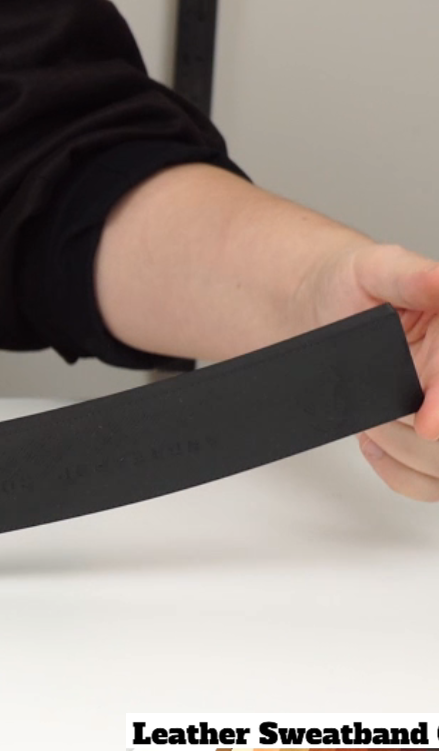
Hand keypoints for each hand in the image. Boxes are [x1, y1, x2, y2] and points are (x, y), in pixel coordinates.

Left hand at [294, 241, 438, 499]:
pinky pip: (430, 483)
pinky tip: (376, 442)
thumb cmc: (351, 288)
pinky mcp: (435, 441)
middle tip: (379, 419)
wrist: (323, 311)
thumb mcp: (379, 267)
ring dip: (405, 452)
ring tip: (373, 422)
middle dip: (418, 434)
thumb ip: (413, 277)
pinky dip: (401, 473)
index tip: (425, 423)